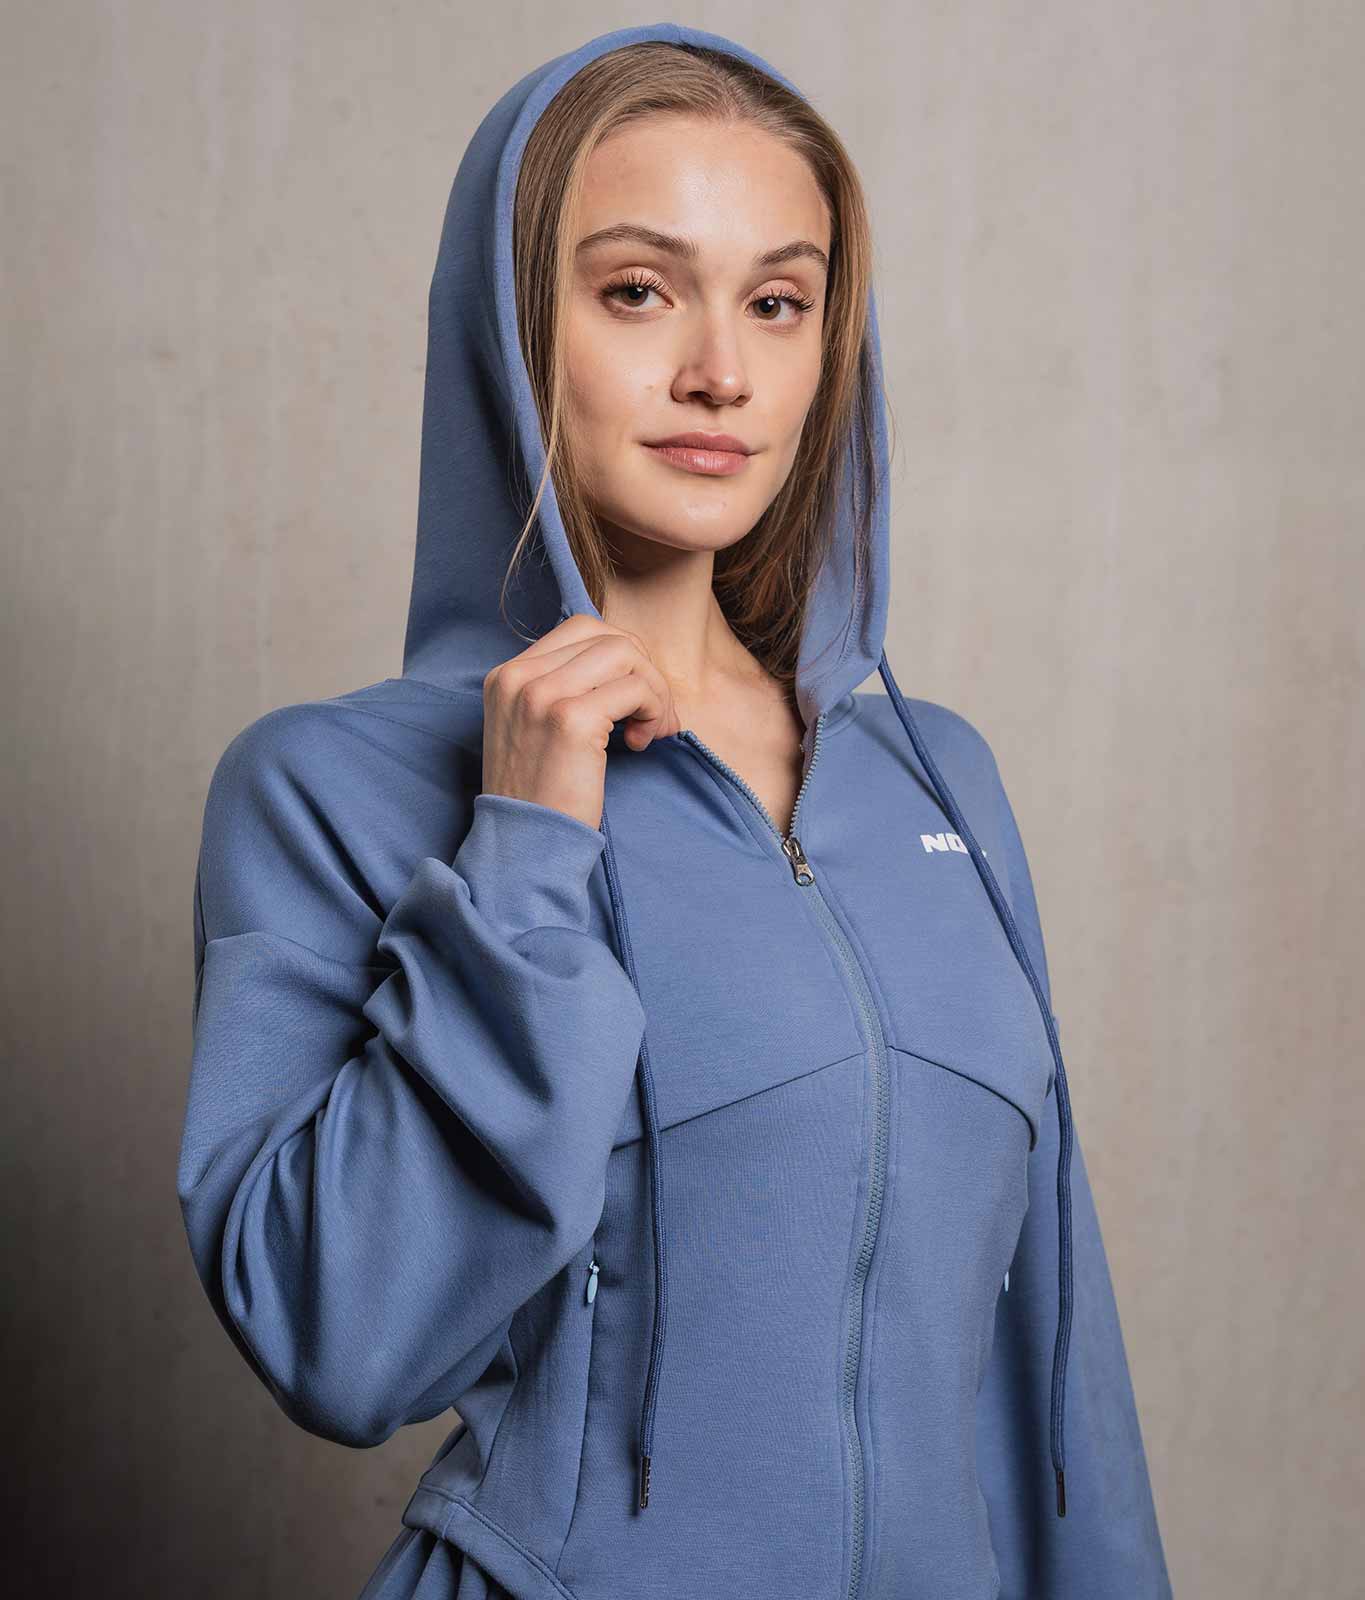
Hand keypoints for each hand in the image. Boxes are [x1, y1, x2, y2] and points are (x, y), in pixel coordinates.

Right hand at [479, 613, 682, 830]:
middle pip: (608, 637)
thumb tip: (629, 663)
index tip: (633, 700)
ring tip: (650, 730)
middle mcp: (519, 677)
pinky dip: (652, 711)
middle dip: (645, 672)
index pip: (582, 630)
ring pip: (626, 654)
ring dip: (654, 691)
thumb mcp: (536, 729)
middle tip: (654, 718)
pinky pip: (635, 689)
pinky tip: (639, 744)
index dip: (623, 658)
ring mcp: (541, 695)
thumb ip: (564, 690)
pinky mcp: (569, 719)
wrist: (524, 845)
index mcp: (508, 675)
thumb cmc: (541, 795)